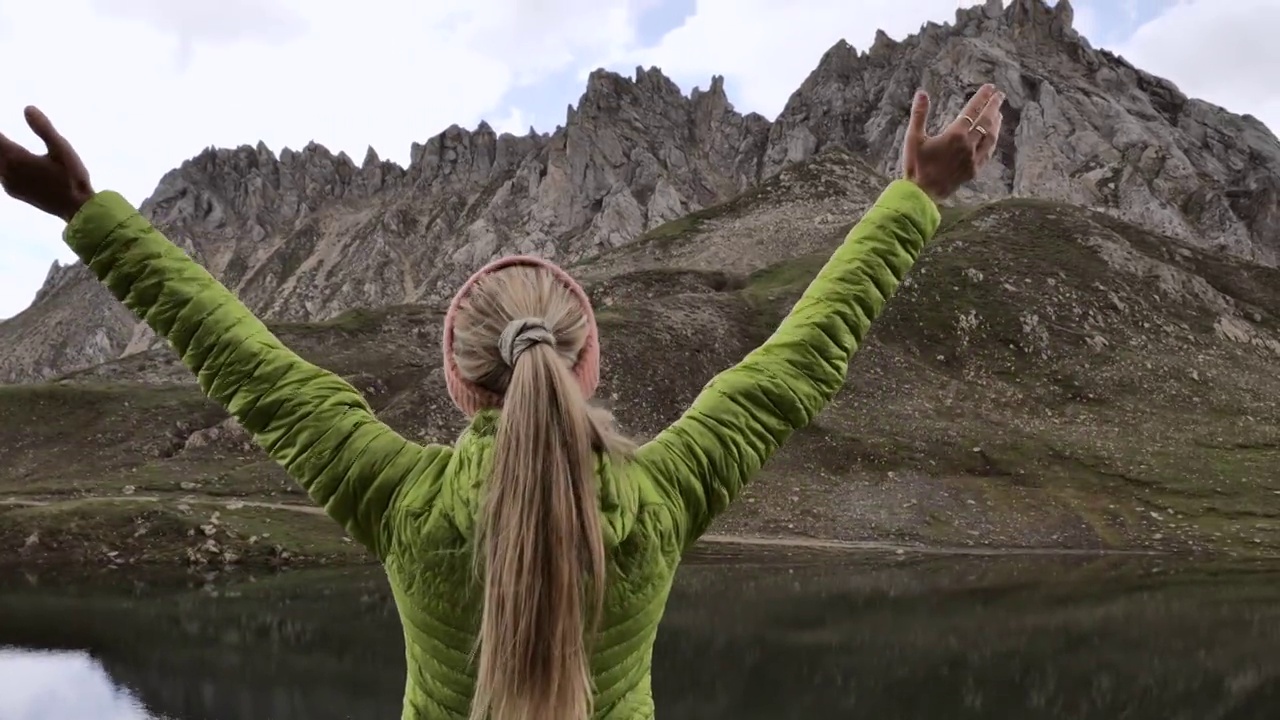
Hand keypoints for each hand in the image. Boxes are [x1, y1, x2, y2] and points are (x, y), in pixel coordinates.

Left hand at [0, 107, 94, 221]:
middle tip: (2, 138)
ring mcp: (8, 183)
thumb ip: (44, 128)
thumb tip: (27, 108)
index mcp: (17, 158)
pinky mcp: (13, 191)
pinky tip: (5, 161)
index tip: (0, 129)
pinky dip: (1, 163)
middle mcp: (7, 171)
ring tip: (4, 145)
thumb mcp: (62, 149)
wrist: (77, 209)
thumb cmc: (73, 177)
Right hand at [901, 84, 1005, 200]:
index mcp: (954, 135)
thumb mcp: (913, 138)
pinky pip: (988, 152)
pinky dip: (992, 141)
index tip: (990, 88)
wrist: (922, 193)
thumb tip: (921, 93)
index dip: (981, 98)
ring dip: (996, 123)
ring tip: (998, 113)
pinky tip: (992, 137)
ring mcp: (973, 159)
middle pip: (986, 122)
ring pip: (990, 137)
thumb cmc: (916, 165)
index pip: (972, 111)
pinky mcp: (974, 170)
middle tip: (999, 95)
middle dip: (994, 106)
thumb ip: (919, 114)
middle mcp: (968, 145)